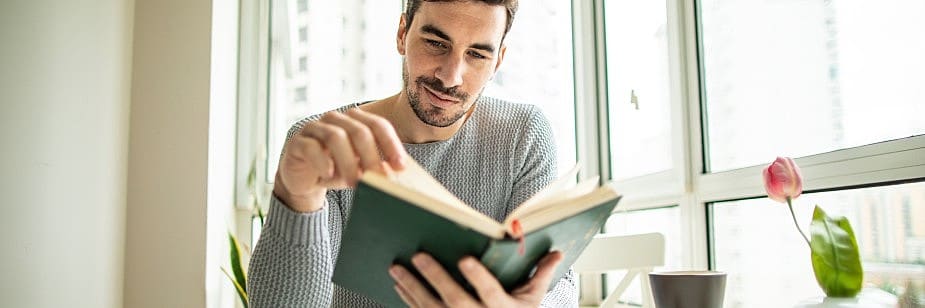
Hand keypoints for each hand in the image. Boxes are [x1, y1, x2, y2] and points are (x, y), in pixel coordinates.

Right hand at [274, 108, 406, 211]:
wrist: (304, 178)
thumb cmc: (337, 170)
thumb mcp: (359, 168)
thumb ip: (375, 167)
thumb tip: (394, 175)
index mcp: (355, 120)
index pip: (378, 125)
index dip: (391, 144)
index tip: (401, 166)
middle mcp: (335, 119)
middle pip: (359, 131)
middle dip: (371, 156)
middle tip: (379, 178)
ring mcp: (315, 128)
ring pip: (335, 137)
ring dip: (348, 162)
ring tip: (355, 182)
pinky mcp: (298, 142)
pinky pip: (311, 147)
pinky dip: (322, 161)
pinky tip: (328, 175)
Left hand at [389, 251, 563, 307]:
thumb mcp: (532, 300)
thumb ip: (541, 275)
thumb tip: (557, 252)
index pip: (490, 292)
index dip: (478, 277)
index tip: (465, 259)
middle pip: (454, 300)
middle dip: (435, 278)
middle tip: (418, 256)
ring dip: (412, 288)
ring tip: (396, 268)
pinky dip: (409, 302)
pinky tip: (399, 286)